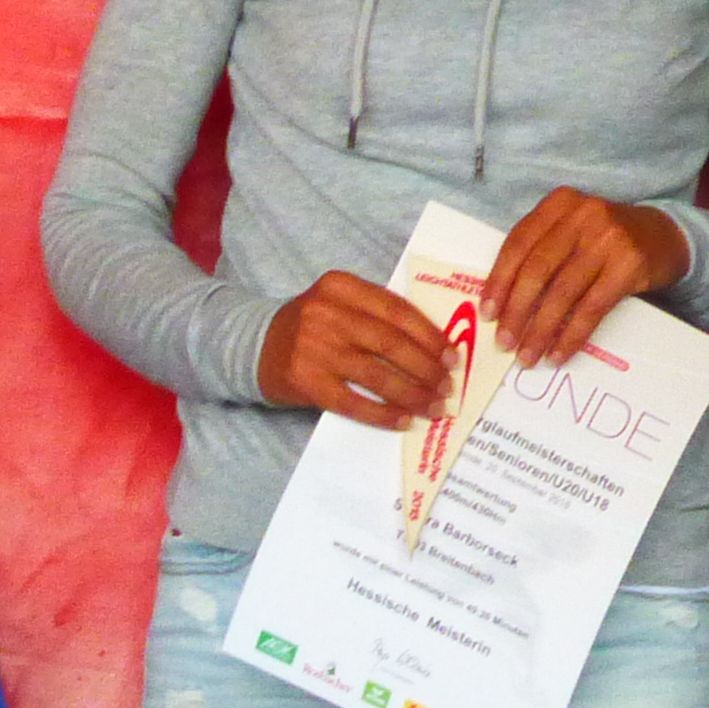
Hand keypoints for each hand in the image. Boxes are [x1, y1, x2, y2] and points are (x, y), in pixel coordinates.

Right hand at [254, 272, 454, 424]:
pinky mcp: (306, 381)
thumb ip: (376, 314)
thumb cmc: (310, 327)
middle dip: (427, 369)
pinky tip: (403, 420)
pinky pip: (354, 402)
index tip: (453, 356)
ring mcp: (314, 349)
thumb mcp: (338, 303)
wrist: (255, 347)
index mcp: (340, 287)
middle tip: (448, 387)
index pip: (397, 310)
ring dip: (412, 394)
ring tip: (434, 407)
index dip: (430, 336)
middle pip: (391, 344)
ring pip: (377, 374)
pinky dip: (383, 413)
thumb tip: (434, 346)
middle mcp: (326, 314)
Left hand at [485, 189, 690, 366]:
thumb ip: (540, 251)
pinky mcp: (629, 265)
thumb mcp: (571, 229)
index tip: (487, 313)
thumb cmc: (604, 239)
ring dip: (540, 331)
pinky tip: (559, 354)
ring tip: (527, 356)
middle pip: (537, 270)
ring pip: (562, 293)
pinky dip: (571, 335)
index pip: (518, 244)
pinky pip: (591, 308)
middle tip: (504, 342)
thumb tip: (501, 305)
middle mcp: (582, 215)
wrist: (664, 236)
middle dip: (516, 311)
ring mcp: (608, 239)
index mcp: (559, 203)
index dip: (499, 281)